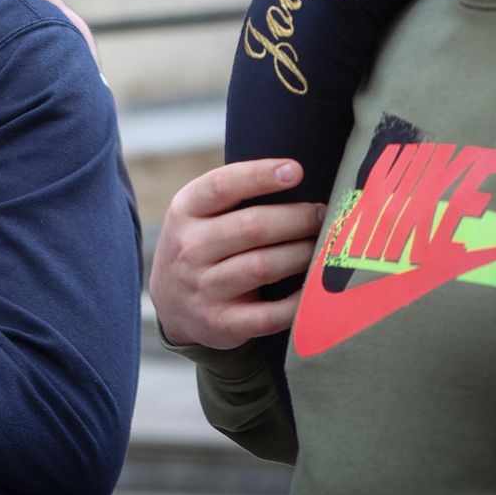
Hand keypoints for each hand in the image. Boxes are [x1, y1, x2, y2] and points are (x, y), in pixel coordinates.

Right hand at [149, 159, 323, 350]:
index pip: (221, 186)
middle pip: (253, 227)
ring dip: (303, 255)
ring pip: (264, 267)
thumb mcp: (199, 213)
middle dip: (298, 219)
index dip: (260, 176)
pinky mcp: (221, 323)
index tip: (297, 171)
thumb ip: (234, 193)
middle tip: (322, 215)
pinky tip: (315, 288)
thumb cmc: (202, 244)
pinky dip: (300, 301)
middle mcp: (189, 248)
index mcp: (185, 211)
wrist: (172, 303)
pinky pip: (271, 314)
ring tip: (323, 247)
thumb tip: (298, 174)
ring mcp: (204, 288)